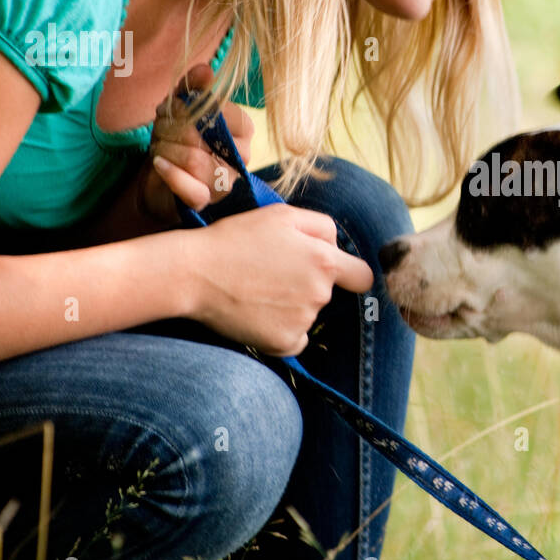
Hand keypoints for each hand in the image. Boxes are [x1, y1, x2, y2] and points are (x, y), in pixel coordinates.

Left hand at [137, 64, 254, 223]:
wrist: (161, 179)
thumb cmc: (178, 139)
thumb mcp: (182, 108)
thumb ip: (194, 87)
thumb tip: (205, 69)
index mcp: (243, 129)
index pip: (221, 111)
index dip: (189, 106)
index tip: (173, 106)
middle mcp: (241, 156)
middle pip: (202, 134)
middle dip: (170, 127)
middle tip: (159, 127)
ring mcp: (226, 181)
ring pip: (194, 160)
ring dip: (166, 149)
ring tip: (158, 146)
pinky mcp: (206, 200)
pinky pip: (191, 188)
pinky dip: (170, 173)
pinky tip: (158, 164)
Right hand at [182, 205, 374, 355]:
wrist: (196, 273)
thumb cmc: (238, 238)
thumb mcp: (283, 215)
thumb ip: (322, 226)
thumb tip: (338, 246)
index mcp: (325, 261)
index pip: (363, 277)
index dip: (350, 274)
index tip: (336, 274)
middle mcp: (320, 294)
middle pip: (328, 293)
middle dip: (308, 284)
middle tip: (271, 273)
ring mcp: (303, 321)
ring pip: (309, 314)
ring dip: (292, 306)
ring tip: (258, 291)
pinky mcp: (283, 343)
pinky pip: (295, 339)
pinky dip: (281, 330)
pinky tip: (258, 314)